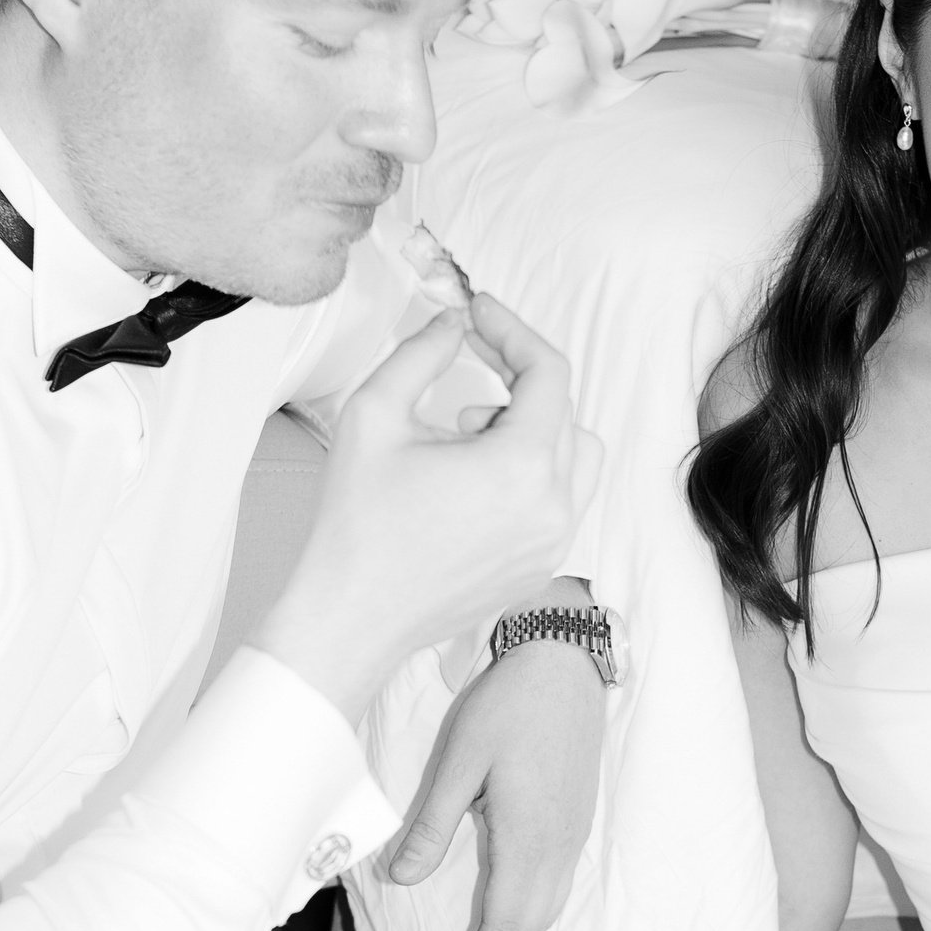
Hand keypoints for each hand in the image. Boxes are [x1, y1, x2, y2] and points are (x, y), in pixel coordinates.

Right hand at [253, 294, 599, 722]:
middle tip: (460, 386)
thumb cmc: (358, 523)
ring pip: (576, 455)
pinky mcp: (541, 566)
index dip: (513, 330)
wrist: (353, 615)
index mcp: (523, 467)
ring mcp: (553, 542)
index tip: (479, 315)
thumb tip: (452, 324)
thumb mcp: (375, 414)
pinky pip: (561, 500)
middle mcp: (554, 507)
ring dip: (532, 431)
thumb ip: (422, 352)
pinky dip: (531, 475)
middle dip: (514, 385)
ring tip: (468, 445)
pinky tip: (472, 486)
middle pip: (564, 411)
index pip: (549, 372)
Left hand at [388, 621, 606, 930]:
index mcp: (528, 836)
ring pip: (548, 907)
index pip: (503, 922)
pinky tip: (518, 914)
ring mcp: (574, 831)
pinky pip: (558, 884)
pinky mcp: (579, 817)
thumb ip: (432, 826)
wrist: (565, 659)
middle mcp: (559, 844)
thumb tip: (401, 879)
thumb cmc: (508, 702)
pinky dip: (535, 913)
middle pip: (529, 924)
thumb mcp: (458, 762)